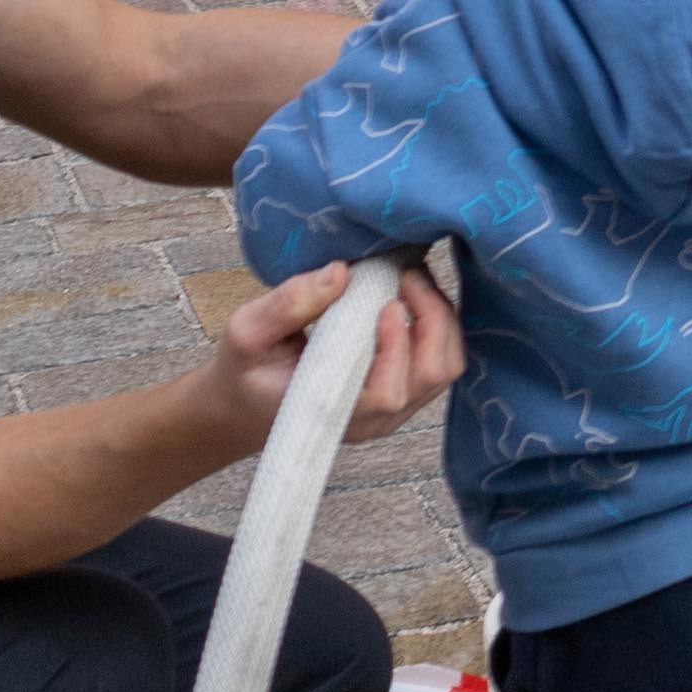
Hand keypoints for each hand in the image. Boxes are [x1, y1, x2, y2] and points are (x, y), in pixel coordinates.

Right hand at [206, 258, 465, 452]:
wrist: (248, 400)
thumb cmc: (248, 368)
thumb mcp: (246, 332)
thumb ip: (287, 304)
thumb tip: (341, 272)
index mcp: (330, 410)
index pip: (386, 394)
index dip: (397, 348)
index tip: (389, 302)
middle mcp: (372, 419)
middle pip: (430, 376)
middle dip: (431, 318)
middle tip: (406, 273)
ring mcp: (392, 411)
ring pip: (444, 368)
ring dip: (438, 318)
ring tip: (410, 279)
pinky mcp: (403, 396)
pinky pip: (439, 362)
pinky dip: (437, 325)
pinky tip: (412, 296)